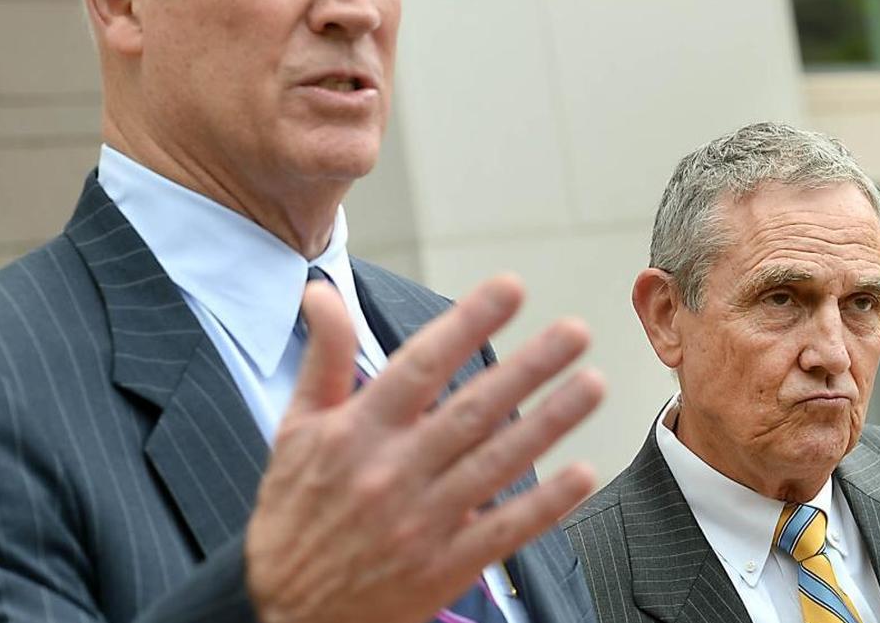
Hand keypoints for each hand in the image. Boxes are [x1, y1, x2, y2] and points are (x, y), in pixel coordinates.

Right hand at [246, 274, 603, 622]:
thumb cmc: (294, 514)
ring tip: (592, 384)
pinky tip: (582, 473)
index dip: (468, 323)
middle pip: (471, 409)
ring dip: (550, 422)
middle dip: (528, 366)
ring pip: (496, 463)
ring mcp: (420, 522)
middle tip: (576, 331)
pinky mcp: (442, 568)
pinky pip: (503, 530)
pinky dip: (544, 504)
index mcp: (356, 432)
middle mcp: (392, 471)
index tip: (509, 289)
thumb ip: (323, 359)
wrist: (286, 613)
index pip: (420, 365)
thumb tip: (323, 294)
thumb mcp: (294, 430)